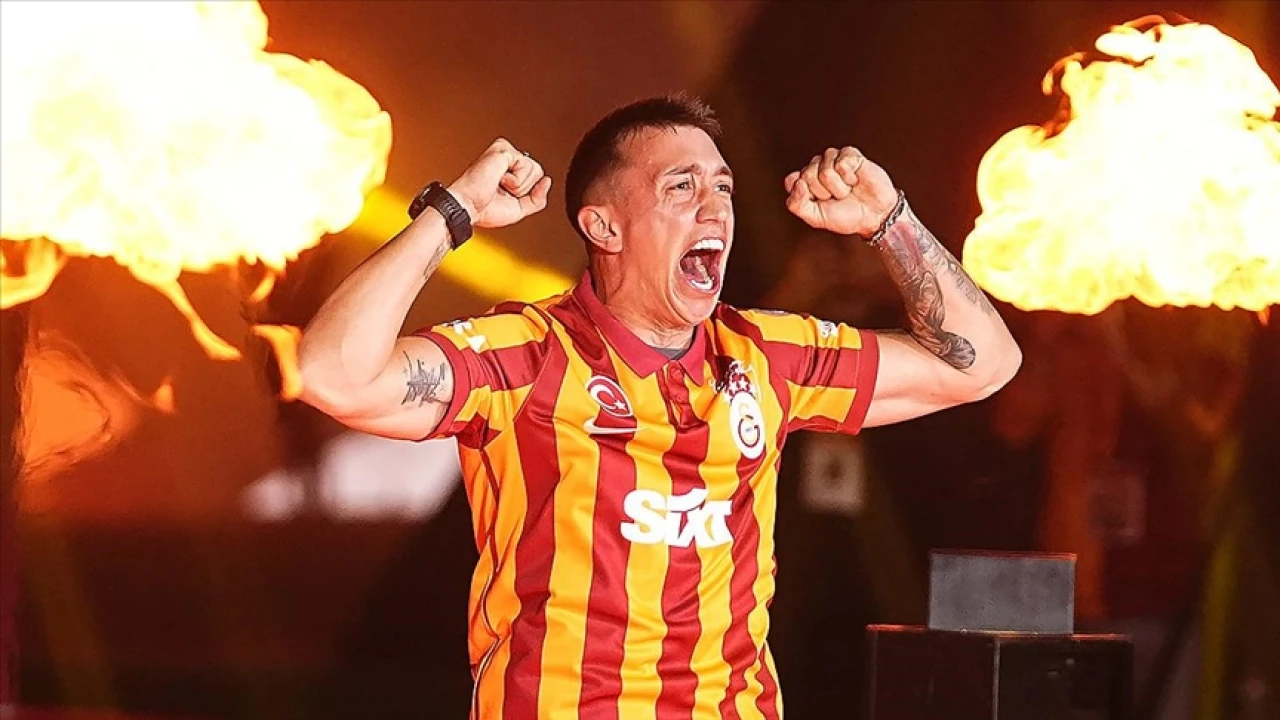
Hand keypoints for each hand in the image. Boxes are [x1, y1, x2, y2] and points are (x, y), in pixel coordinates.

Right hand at [447, 138, 551, 228]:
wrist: (469, 207)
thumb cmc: (485, 209)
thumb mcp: (520, 209)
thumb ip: (538, 198)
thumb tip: (548, 181)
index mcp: (509, 170)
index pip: (535, 177)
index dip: (526, 192)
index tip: (505, 196)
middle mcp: (507, 159)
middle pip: (538, 172)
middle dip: (524, 189)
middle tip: (502, 191)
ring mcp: (505, 152)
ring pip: (534, 169)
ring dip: (518, 185)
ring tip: (499, 185)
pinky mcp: (504, 150)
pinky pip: (527, 166)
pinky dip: (515, 180)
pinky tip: (498, 179)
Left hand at [784, 147, 899, 236]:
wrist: (874, 215)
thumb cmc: (845, 216)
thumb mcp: (816, 218)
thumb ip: (796, 205)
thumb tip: (796, 182)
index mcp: (804, 181)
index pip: (792, 181)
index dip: (806, 195)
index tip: (819, 202)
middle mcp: (815, 167)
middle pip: (808, 176)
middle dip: (825, 192)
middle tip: (837, 198)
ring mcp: (832, 159)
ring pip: (825, 171)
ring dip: (839, 187)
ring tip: (847, 190)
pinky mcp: (849, 153)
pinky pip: (841, 164)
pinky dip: (850, 177)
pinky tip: (855, 180)